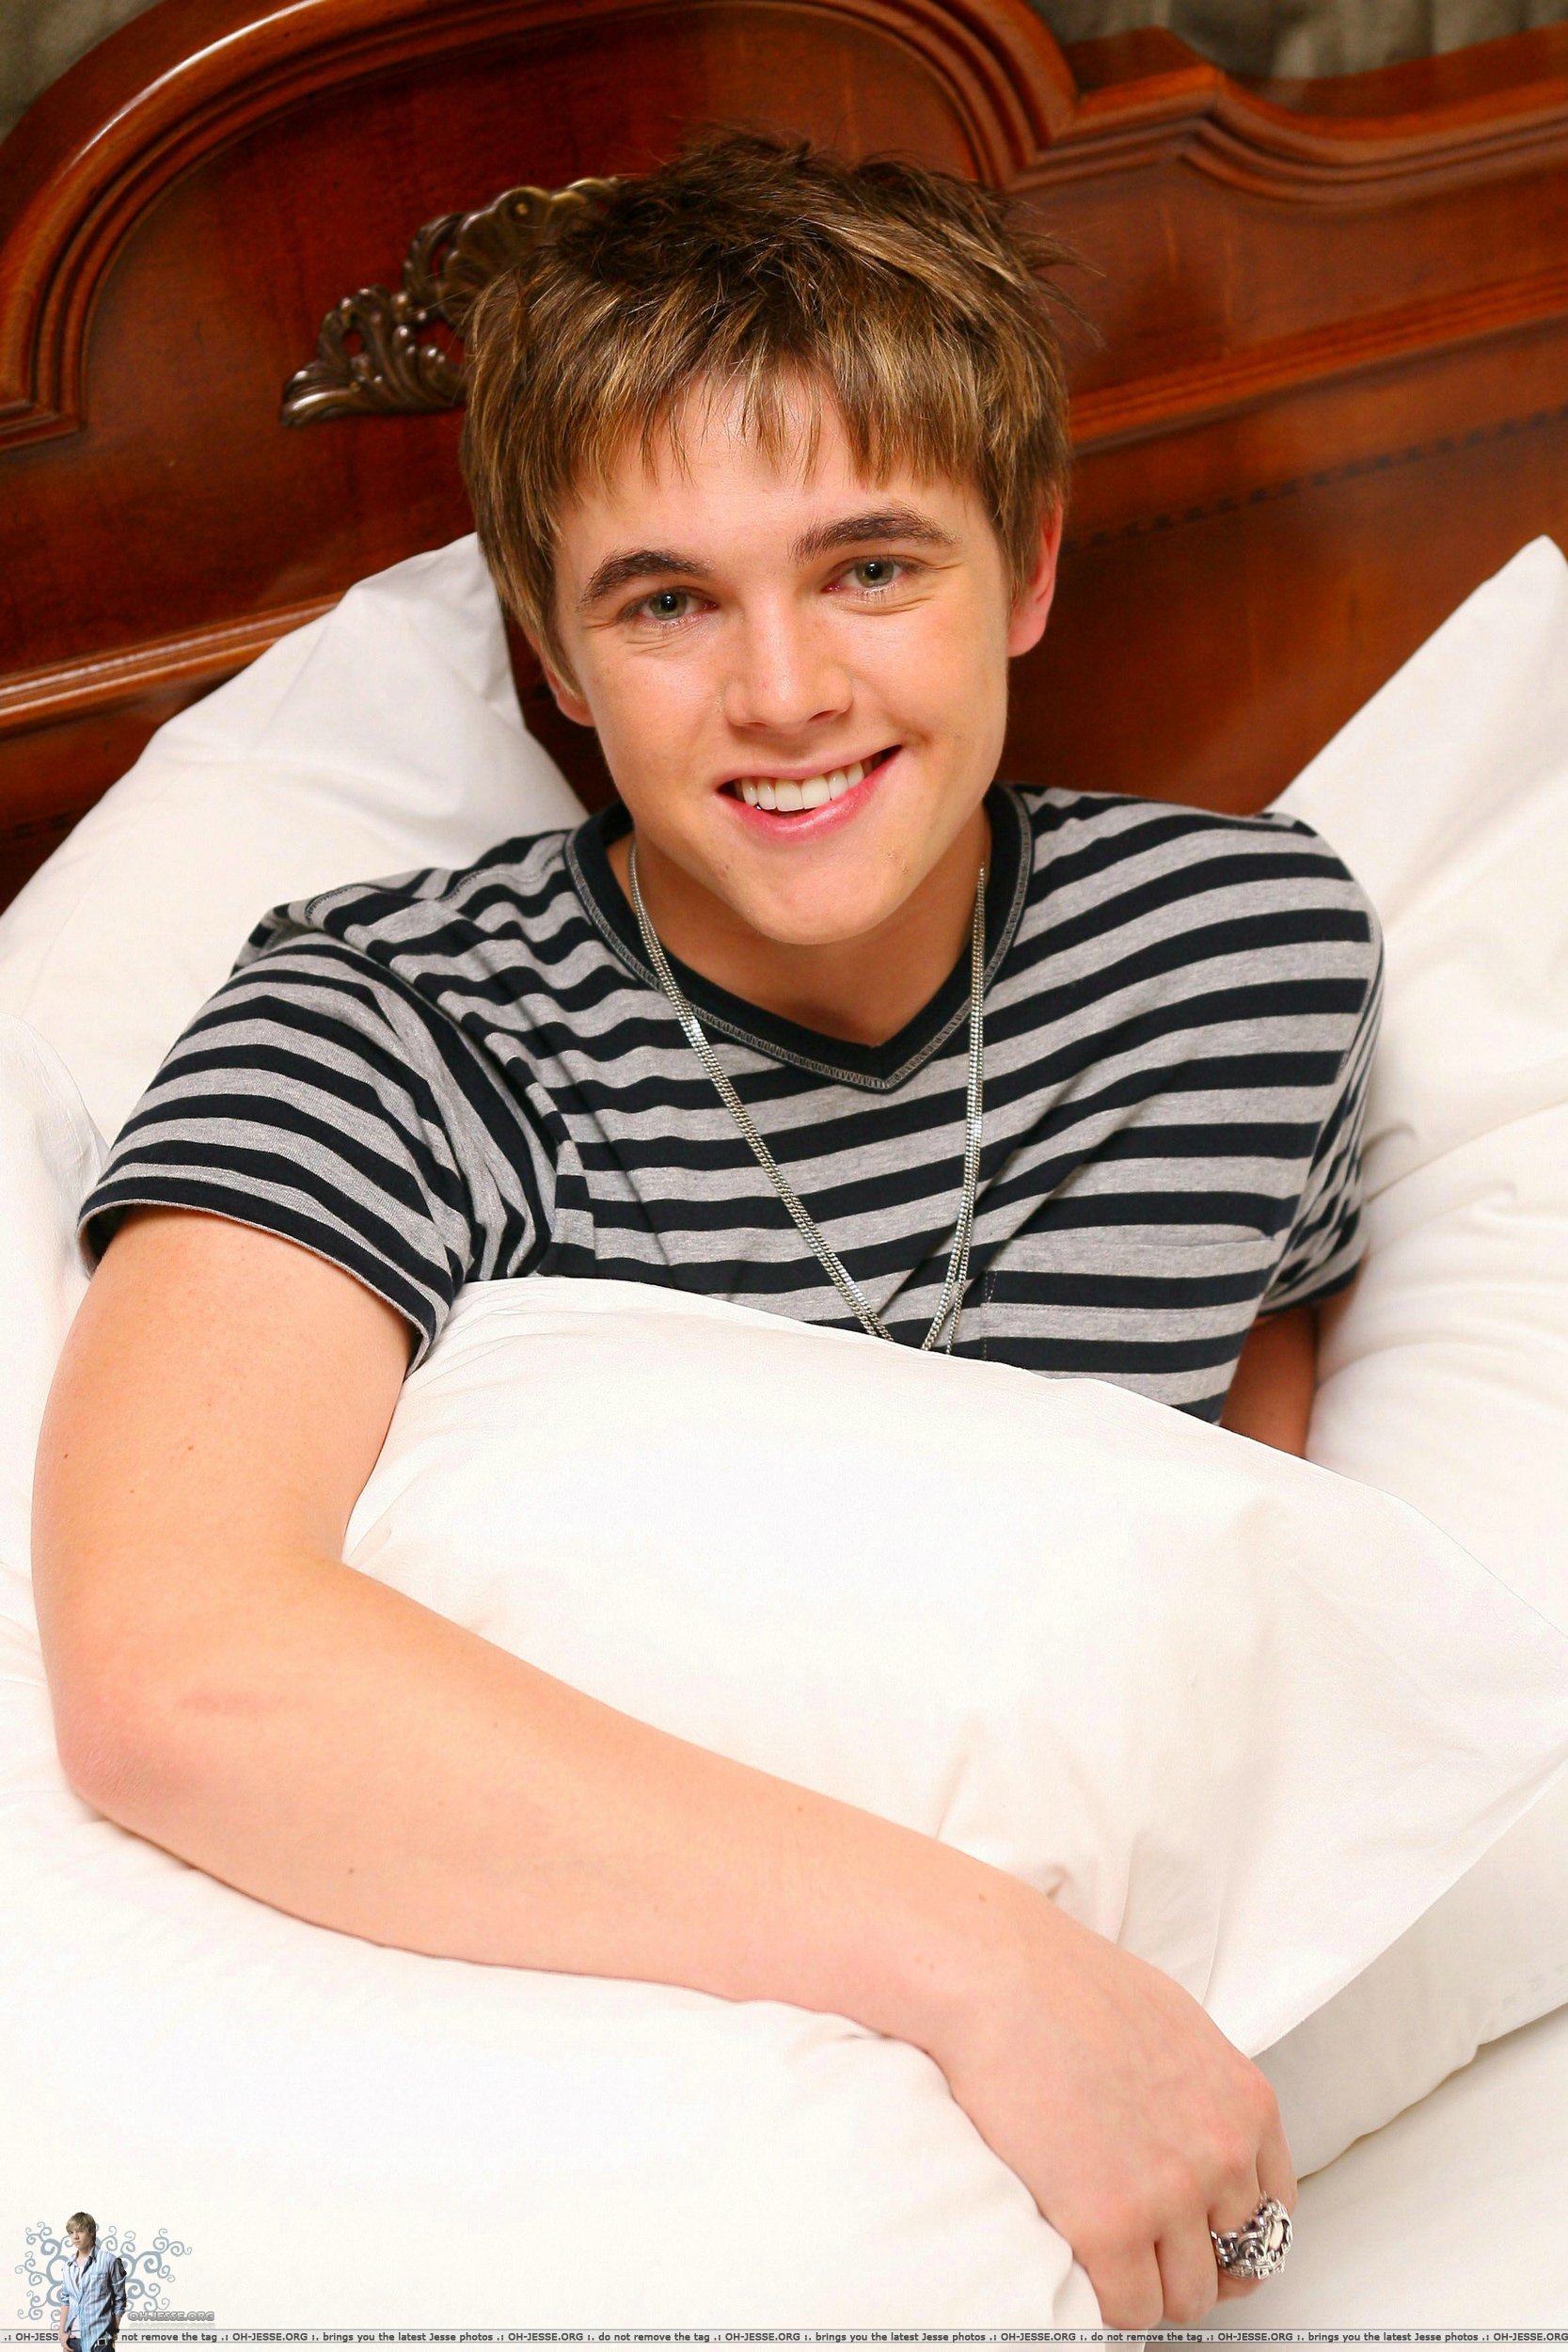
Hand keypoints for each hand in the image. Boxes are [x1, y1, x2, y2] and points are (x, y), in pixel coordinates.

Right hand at [932, 1884, 1296, 2328]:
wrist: (1000, 1976)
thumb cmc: (1070, 1987)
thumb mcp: (1176, 2026)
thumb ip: (1205, 2095)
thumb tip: (1201, 2147)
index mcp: (1245, 2106)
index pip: (1273, 2214)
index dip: (1229, 2234)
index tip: (1196, 2240)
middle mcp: (1220, 2156)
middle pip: (1234, 2263)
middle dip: (1189, 2261)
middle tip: (1142, 2247)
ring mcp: (1167, 2196)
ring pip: (1185, 2296)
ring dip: (1149, 2285)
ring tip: (1105, 2254)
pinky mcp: (1107, 2228)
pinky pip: (1129, 2307)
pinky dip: (1107, 2299)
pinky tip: (1079, 2261)